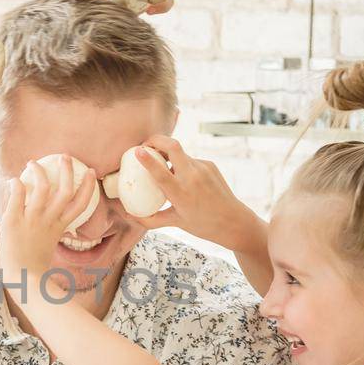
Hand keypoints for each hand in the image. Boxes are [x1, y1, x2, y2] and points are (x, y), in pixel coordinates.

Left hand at [0, 155, 94, 296]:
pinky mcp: (13, 220)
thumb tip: (48, 226)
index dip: (89, 186)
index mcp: (60, 228)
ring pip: (42, 187)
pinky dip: (17, 184)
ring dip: (39, 170)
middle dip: (68, 170)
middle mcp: (49, 221)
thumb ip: (50, 233)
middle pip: (65, 189)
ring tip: (33, 162)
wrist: (20, 280)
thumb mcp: (47, 247)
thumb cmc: (33, 270)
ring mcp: (32, 219)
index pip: (81, 203)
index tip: (91, 172)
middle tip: (65, 157)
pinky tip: (14, 180)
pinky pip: (17, 194)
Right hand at [131, 136, 259, 249]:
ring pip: (180, 153)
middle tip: (145, 145)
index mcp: (181, 194)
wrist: (234, 221)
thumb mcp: (175, 223)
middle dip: (156, 139)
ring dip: (167, 154)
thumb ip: (150, 219)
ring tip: (161, 163)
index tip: (137, 151)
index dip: (148, 159)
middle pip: (173, 145)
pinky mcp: (210, 165)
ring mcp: (203, 168)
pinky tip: (182, 176)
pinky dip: (181, 164)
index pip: (161, 173)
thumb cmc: (203, 225)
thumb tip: (129, 215)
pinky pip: (190, 160)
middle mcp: (192, 178)